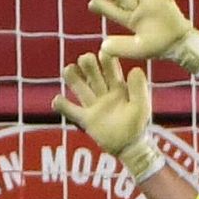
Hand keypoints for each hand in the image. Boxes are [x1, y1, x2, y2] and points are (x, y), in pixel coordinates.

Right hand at [52, 52, 163, 182]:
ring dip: (73, 78)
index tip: (103, 52)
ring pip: (80, 88)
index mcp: (118, 88)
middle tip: (85, 58)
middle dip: (88, 66)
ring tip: (67, 69)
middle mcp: (103, 94)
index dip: (106, 60)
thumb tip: (135, 69)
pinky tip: (57, 99)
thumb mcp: (142, 105)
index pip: (110, 70)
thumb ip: (139, 88)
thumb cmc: (138, 125)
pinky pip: (71, 111)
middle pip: (93, 75)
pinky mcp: (85, 119)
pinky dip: (62, 106)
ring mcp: (93, 106)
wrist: (130, 146)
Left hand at [87, 0, 198, 74]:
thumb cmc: (158, 47)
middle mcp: (134, 6)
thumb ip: (122, 48)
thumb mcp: (138, 50)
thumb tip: (103, 46)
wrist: (179, 44)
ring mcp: (148, 0)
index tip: (96, 4)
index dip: (98, 3)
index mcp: (125, 18)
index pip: (104, 5)